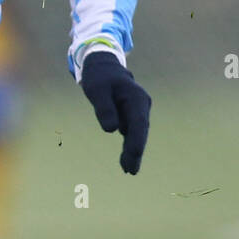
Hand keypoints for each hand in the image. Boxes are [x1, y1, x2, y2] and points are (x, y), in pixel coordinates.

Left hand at [80, 51, 151, 174]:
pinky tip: (126, 160)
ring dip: (132, 151)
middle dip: (135, 151)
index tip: (134, 155)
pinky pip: (131, 133)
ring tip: (128, 170)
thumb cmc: (99, 78)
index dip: (137, 140)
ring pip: (136, 134)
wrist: (102, 67)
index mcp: (136, 98)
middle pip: (139, 131)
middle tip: (130, 171)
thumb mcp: (97, 90)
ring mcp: (138, 111)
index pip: (138, 122)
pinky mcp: (131, 115)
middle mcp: (141, 105)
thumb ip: (104, 108)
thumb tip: (112, 130)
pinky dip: (129, 145)